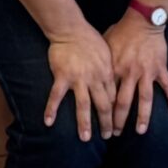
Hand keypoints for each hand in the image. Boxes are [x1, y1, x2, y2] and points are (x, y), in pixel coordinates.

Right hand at [43, 23, 117, 139]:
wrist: (71, 29)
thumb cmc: (90, 39)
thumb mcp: (108, 53)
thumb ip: (111, 70)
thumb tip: (118, 83)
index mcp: (107, 73)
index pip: (114, 98)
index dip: (117, 113)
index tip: (118, 124)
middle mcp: (95, 78)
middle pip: (103, 105)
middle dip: (106, 123)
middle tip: (108, 136)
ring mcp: (78, 78)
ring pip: (83, 105)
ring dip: (85, 123)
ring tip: (86, 138)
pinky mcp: (62, 76)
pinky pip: (56, 96)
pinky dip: (52, 109)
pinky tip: (48, 122)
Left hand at [105, 12, 167, 135]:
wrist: (142, 20)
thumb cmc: (121, 32)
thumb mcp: (105, 46)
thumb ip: (100, 63)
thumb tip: (90, 76)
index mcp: (115, 69)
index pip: (108, 95)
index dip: (104, 111)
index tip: (101, 124)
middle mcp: (131, 73)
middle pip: (124, 102)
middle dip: (119, 120)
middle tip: (115, 134)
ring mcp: (147, 72)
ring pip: (145, 98)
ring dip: (143, 116)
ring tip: (141, 131)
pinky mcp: (160, 68)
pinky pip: (167, 85)